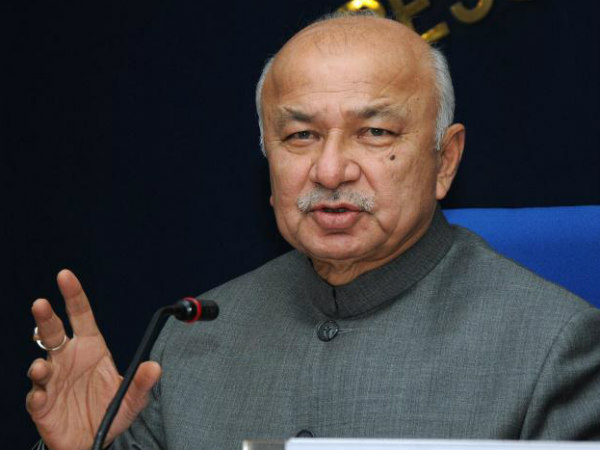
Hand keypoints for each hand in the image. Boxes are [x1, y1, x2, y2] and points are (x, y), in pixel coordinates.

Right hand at [26, 270, 161, 449]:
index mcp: (91, 348)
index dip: (74, 295)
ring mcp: (53, 381)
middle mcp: (69, 359)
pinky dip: (37, 394)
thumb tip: (155, 367)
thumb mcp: (132, 398)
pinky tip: (42, 395)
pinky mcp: (42, 404)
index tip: (65, 275)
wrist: (92, 441)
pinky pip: (35, 396)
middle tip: (41, 303)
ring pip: (40, 364)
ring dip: (40, 364)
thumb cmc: (110, 410)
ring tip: (43, 368)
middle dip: (46, 317)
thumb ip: (143, 383)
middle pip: (53, 332)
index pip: (81, 315)